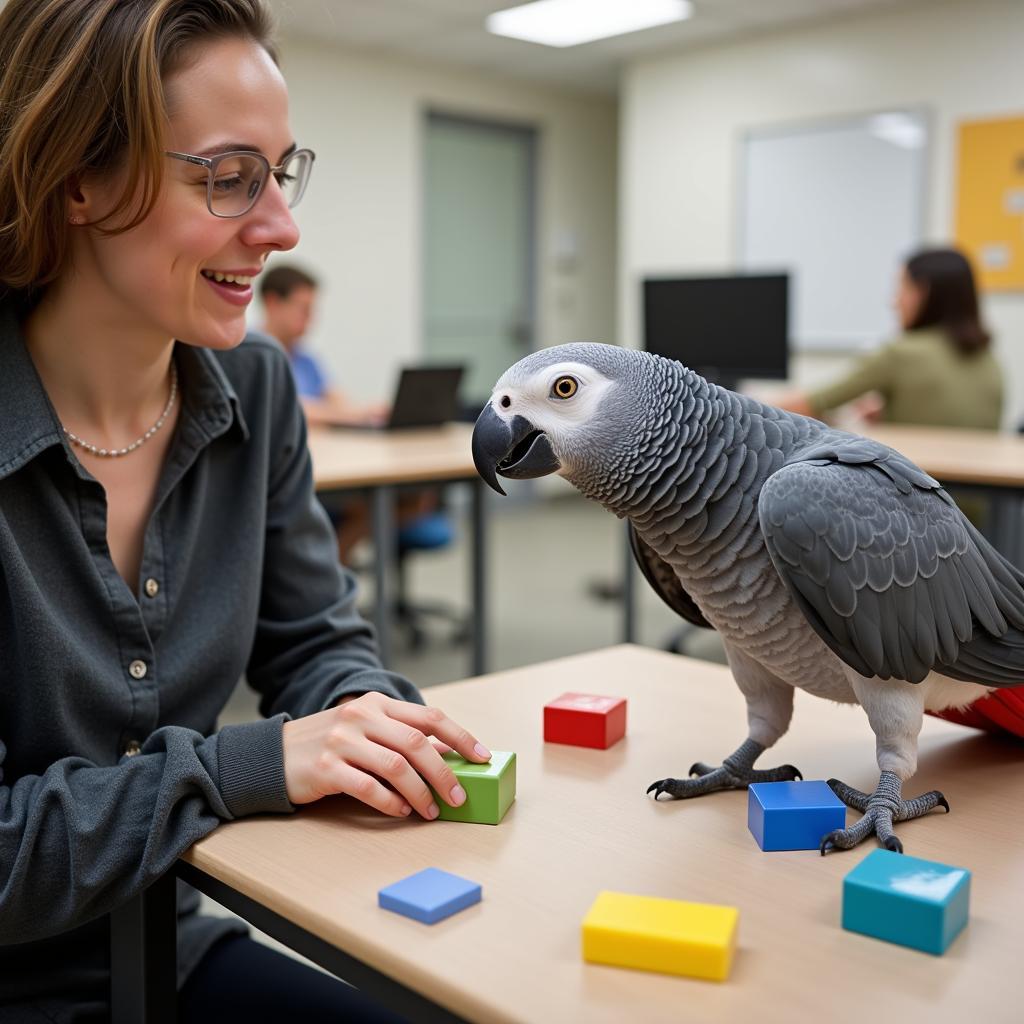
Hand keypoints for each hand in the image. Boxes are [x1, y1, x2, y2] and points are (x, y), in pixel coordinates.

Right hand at [281, 692, 491, 817]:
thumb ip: (399, 739)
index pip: (429, 716)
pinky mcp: (325, 768)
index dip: (460, 737)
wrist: (272, 755)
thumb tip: (446, 759)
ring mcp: (342, 740)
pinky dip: (390, 802)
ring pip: (396, 766)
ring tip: (431, 811)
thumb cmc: (329, 745)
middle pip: (416, 743)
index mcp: (377, 703)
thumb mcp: (365, 730)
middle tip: (459, 797)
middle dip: (444, 773)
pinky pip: (368, 787)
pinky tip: (402, 812)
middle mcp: (361, 716)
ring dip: (421, 793)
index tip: (483, 757)